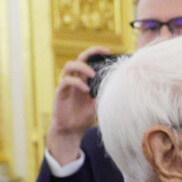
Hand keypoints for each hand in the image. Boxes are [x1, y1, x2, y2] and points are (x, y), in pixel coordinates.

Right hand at [46, 46, 107, 163]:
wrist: (72, 130)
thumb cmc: (85, 116)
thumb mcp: (99, 104)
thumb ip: (105, 94)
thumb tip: (121, 88)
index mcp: (84, 80)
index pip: (88, 61)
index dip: (96, 53)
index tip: (109, 51)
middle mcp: (75, 79)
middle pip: (79, 59)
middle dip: (90, 53)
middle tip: (103, 54)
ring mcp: (66, 85)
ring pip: (69, 66)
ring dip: (82, 68)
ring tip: (93, 75)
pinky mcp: (60, 92)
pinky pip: (66, 81)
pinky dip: (77, 83)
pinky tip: (85, 90)